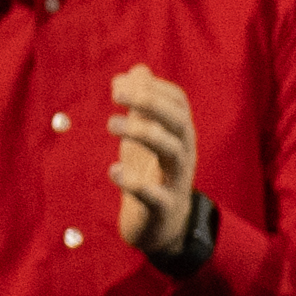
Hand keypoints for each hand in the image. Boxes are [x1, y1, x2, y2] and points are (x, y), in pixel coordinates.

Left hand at [102, 62, 206, 267]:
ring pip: (172, 150)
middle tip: (115, 93)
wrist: (161, 226)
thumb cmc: (152, 173)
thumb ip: (142, 104)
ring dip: (142, 132)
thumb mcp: (146, 136)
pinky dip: (136, 182)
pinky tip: (114, 170)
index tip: (119, 83)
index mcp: (179, 134)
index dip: (153, 87)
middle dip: (150, 102)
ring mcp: (176, 181)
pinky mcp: (163, 208)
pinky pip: (156, 195)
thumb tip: (137, 69)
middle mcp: (184, 153)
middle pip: (179, 120)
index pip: (178, 102)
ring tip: (111, 124)